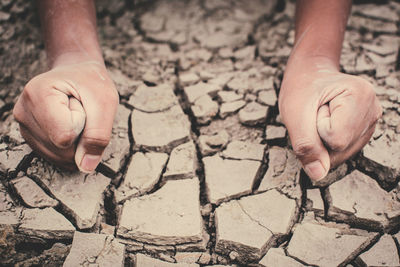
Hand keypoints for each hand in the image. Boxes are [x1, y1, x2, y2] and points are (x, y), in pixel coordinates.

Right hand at [13, 61, 118, 171]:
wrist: (78, 73)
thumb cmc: (92, 83)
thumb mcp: (105, 101)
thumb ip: (98, 134)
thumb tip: (86, 167)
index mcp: (38, 93)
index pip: (65, 135)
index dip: (83, 125)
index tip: (82, 104)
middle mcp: (24, 111)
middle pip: (61, 149)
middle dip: (81, 135)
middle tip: (80, 110)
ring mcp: (24, 125)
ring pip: (59, 156)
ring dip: (76, 142)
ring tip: (73, 116)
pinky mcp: (30, 136)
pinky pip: (56, 157)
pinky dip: (70, 147)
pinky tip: (68, 126)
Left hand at [279, 58, 381, 180]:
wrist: (310, 74)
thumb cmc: (301, 88)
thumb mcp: (294, 114)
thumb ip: (306, 145)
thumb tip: (318, 175)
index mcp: (360, 96)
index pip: (336, 140)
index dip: (317, 130)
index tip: (315, 109)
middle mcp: (373, 109)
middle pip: (341, 150)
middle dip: (320, 138)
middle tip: (315, 114)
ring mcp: (371, 121)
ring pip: (342, 154)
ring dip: (324, 141)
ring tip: (321, 116)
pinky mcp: (365, 130)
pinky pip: (343, 151)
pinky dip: (329, 143)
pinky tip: (328, 124)